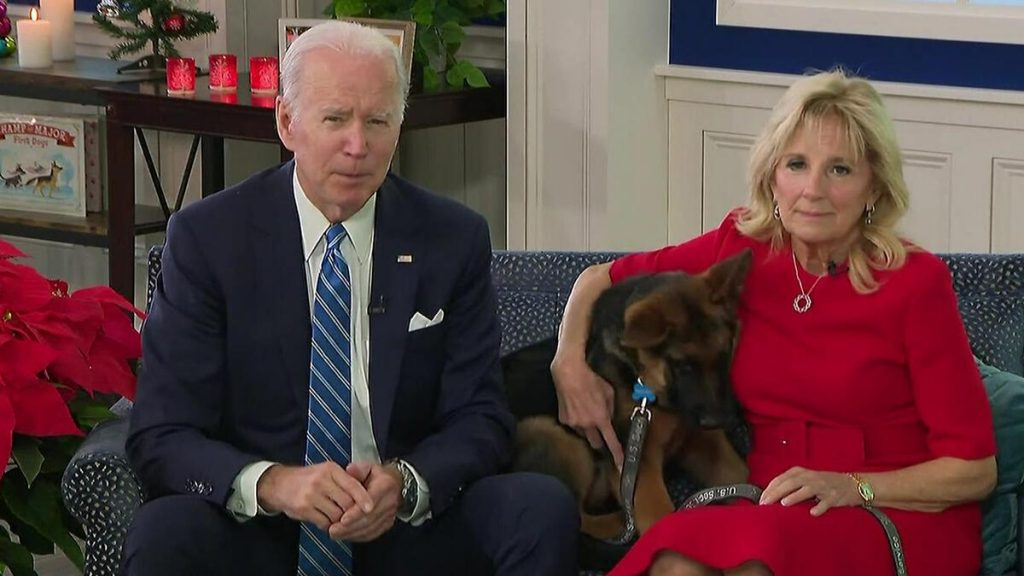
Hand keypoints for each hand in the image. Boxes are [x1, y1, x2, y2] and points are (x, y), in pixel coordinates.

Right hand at [256, 462, 373, 529]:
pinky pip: (324, 522)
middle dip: (352, 513)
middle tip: (352, 516)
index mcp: (330, 469)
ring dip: (340, 520)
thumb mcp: (326, 472)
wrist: (279, 484)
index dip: (363, 498)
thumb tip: (365, 496)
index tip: (371, 508)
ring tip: (337, 518)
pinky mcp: (303, 508)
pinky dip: (328, 525)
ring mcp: (311, 495)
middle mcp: (321, 481)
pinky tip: (325, 521)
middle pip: (347, 502)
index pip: (352, 484)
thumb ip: (344, 481)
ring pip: (336, 514)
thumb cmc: (308, 479)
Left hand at [329, 461, 401, 542]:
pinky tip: (345, 535)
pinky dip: (358, 536)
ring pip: (370, 529)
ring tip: (335, 534)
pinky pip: (372, 534)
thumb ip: (358, 469)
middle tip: (333, 529)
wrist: (396, 483)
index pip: (371, 501)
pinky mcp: (387, 523)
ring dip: (351, 533)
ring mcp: (390, 514)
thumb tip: (350, 471)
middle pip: (369, 518)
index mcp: (385, 485)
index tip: (342, 519)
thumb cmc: (378, 476)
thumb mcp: (368, 466)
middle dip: (350, 526)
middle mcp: (390, 501)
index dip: (356, 512)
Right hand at [551, 354, 623, 470]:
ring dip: (587, 428)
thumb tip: (609, 417)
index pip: (611, 442)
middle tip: (600, 429)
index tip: (620, 466)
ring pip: (584, 434)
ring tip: (585, 411)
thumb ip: (610, 408)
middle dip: (600, 439)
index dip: (617, 455)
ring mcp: (574, 423)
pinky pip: (573, 426)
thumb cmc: (590, 379)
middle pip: (596, 443)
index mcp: (601, 418)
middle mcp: (587, 424)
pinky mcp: (564, 420)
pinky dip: (576, 421)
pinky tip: (576, 407)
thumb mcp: (609, 392)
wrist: (569, 372)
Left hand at [759, 466, 861, 515]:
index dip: (770, 488)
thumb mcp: (805, 479)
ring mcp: (823, 486)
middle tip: (765, 503)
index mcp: (801, 472)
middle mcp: (811, 477)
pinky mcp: (835, 496)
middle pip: (791, 483)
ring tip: (784, 503)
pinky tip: (812, 513)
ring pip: (807, 490)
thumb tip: (769, 496)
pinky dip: (819, 507)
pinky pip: (826, 502)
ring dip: (795, 496)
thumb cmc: (823, 484)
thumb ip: (789, 485)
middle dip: (776, 493)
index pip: (782, 478)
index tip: (761, 500)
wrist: (851, 484)